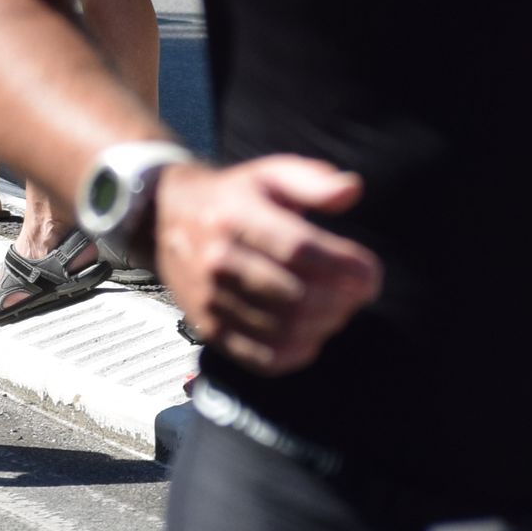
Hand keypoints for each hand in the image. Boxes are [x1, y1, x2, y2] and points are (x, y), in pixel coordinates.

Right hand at [152, 157, 380, 376]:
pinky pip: (261, 356)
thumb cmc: (230, 197)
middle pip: (297, 296)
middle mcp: (218, 260)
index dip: (345, 266)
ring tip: (337, 310)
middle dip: (342, 300)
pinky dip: (297, 353)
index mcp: (235, 218)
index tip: (369, 272)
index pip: (301, 250)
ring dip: (325, 325)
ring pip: (284, 330)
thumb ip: (312, 180)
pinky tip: (311, 335)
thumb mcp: (268, 174)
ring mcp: (210, 298)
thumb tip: (350, 191)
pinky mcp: (207, 327)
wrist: (162, 218)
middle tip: (356, 292)